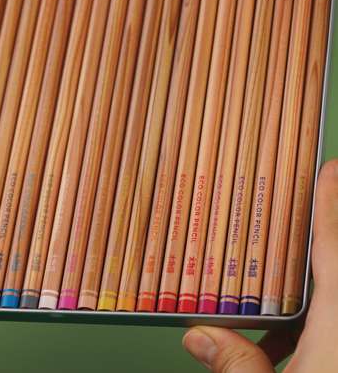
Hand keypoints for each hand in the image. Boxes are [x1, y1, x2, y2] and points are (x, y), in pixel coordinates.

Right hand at [183, 159, 337, 371]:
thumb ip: (237, 365)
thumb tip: (198, 336)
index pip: (332, 251)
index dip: (331, 205)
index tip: (331, 169)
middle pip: (329, 269)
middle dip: (311, 238)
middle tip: (289, 212)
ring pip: (328, 300)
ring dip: (301, 292)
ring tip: (262, 290)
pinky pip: (328, 329)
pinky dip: (306, 329)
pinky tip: (270, 346)